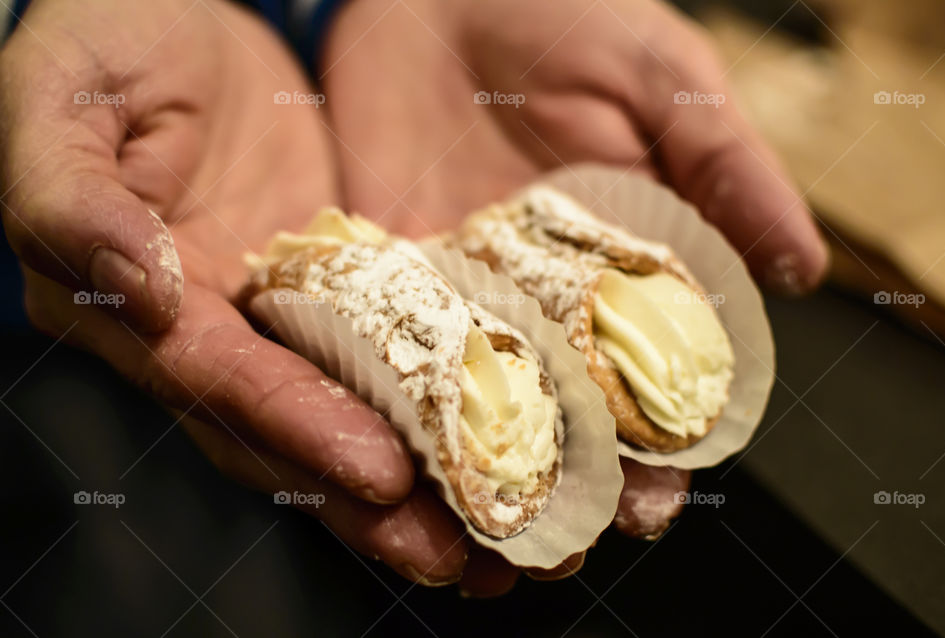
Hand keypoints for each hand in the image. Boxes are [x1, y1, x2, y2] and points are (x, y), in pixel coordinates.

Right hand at [0, 0, 467, 585]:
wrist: (177, 14)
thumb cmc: (107, 39)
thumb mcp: (63, 95)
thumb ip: (70, 194)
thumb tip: (140, 285)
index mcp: (123, 305)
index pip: (216, 383)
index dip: (294, 428)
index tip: (377, 473)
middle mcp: (199, 331)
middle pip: (283, 431)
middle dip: (364, 495)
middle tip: (456, 551)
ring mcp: (269, 314)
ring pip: (339, 412)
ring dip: (411, 478)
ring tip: (490, 535)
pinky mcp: (329, 287)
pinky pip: (381, 355)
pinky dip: (429, 406)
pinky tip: (488, 444)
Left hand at [320, 0, 824, 589]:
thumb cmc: (568, 12)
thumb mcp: (661, 78)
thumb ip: (725, 167)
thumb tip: (803, 266)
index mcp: (625, 267)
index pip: (651, 378)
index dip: (658, 446)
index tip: (656, 503)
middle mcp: (545, 298)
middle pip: (559, 416)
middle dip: (561, 489)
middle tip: (554, 551)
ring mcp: (462, 296)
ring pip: (473, 409)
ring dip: (473, 481)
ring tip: (472, 551)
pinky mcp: (385, 278)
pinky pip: (384, 359)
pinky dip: (387, 419)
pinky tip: (391, 477)